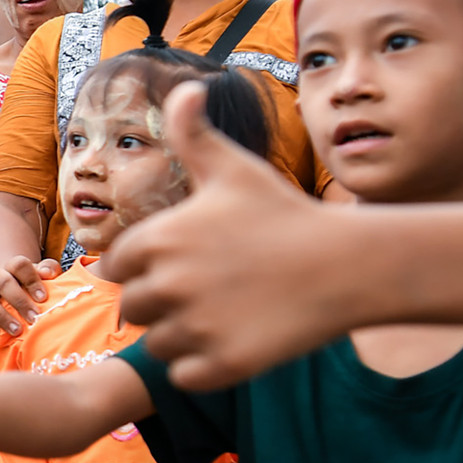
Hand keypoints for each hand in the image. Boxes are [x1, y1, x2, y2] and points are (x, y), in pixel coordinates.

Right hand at [0, 257, 60, 339]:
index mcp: (13, 268)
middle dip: (19, 301)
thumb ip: (49, 270)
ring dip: (1, 316)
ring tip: (16, 330)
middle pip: (2, 281)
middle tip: (33, 318)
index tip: (43, 297)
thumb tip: (47, 273)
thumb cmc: (30, 288)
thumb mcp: (43, 277)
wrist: (10, 295)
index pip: (18, 265)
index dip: (31, 279)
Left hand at [99, 82, 351, 389]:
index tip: (181, 263)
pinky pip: (183, 375)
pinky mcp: (221, 366)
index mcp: (157, 240)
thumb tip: (186, 87)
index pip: (115, 269)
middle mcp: (167, 285)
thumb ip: (194, 133)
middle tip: (206, 290)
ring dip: (178, 336)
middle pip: (132, 309)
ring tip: (222, 313)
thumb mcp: (234, 167)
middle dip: (158, 303)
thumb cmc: (285, 212)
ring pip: (157, 344)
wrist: (346, 265)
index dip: (143, 267)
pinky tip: (234, 339)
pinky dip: (201, 366)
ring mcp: (194, 328)